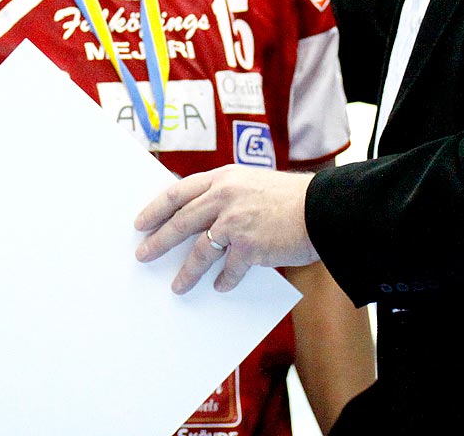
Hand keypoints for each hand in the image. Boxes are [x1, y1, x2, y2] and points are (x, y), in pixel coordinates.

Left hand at [135, 165, 317, 293]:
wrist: (322, 209)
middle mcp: (225, 196)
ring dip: (186, 272)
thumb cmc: (291, 198)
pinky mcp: (249, 246)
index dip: (156, 209)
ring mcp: (235, 222)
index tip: (140, 223)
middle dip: (158, 241)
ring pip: (199, 251)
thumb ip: (226, 194)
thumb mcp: (252, 183)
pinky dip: (224, 280)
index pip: (178, 192)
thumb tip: (200, 218)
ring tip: (177, 286)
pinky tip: (221, 286)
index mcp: (223, 177)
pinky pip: (228, 269)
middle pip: (181, 222)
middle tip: (143, 255)